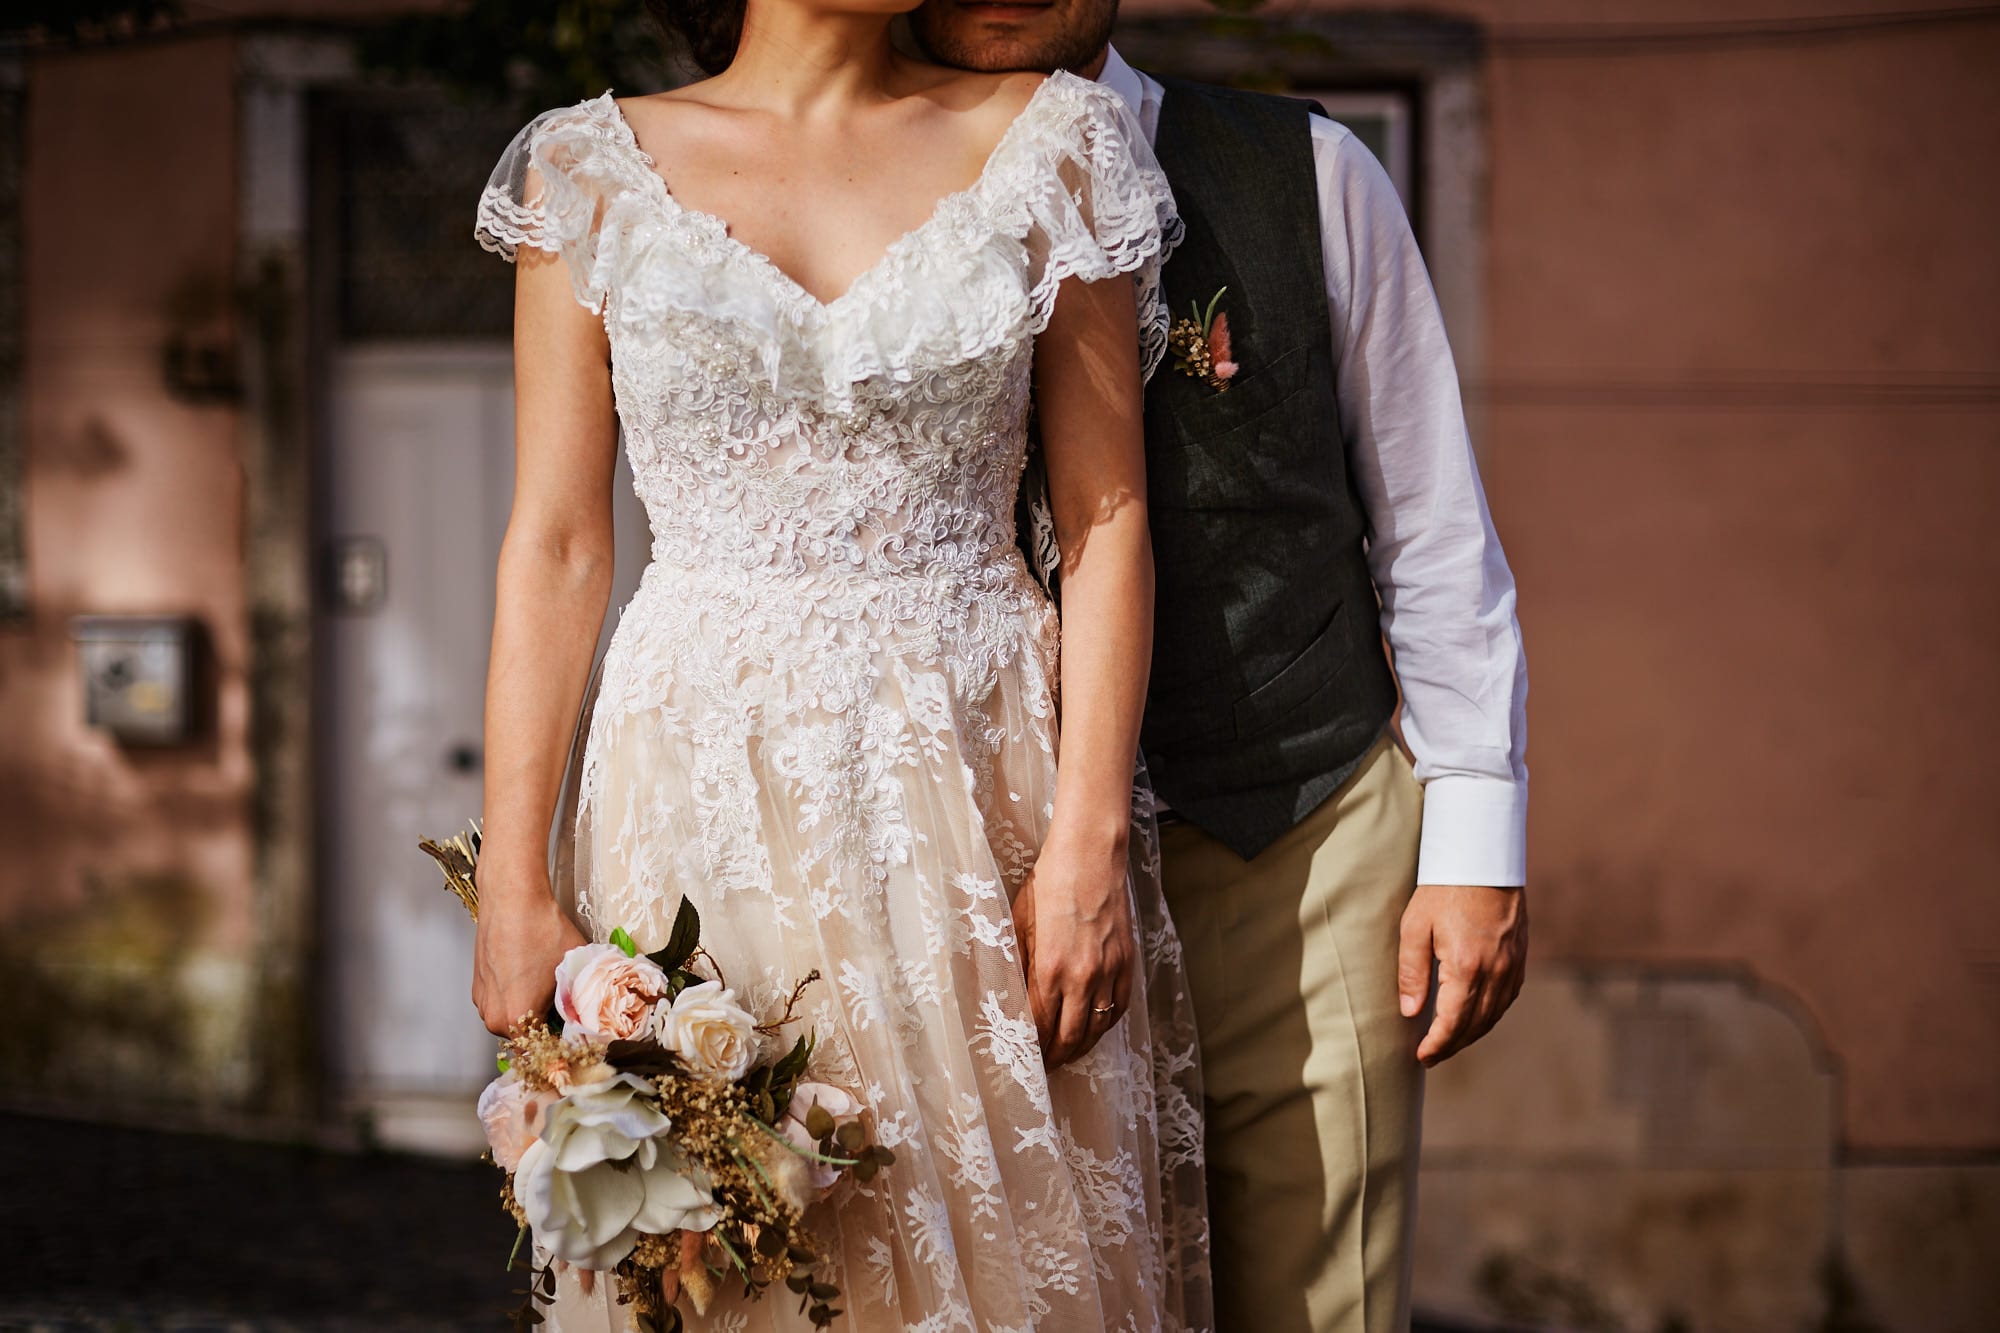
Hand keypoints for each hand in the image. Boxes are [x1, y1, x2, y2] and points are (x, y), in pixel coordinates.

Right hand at [472, 868, 587, 1034]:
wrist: (511, 897)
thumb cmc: (543, 930)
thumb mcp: (575, 969)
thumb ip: (583, 1002)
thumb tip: (593, 1017)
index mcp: (517, 1019)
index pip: (544, 1050)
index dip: (564, 1044)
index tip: (577, 1037)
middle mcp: (493, 1017)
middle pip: (528, 1037)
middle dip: (548, 1028)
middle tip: (570, 1010)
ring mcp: (482, 1001)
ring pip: (514, 1020)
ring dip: (531, 1012)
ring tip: (550, 989)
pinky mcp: (478, 986)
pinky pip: (502, 1002)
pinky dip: (517, 997)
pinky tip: (531, 976)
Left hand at [1013, 835, 1137, 1066]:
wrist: (1091, 856)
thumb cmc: (1050, 884)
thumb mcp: (1020, 924)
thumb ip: (1017, 964)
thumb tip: (1010, 996)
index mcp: (1049, 969)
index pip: (1040, 1025)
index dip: (1032, 1047)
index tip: (1026, 1059)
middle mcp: (1082, 977)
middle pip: (1070, 1035)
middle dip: (1056, 1057)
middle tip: (1046, 1068)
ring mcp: (1109, 971)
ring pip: (1098, 1027)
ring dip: (1082, 1047)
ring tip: (1069, 1056)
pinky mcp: (1127, 961)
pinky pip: (1119, 1007)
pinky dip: (1107, 1024)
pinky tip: (1097, 1029)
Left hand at [1398, 883, 1528, 1066]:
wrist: (1483, 860)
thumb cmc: (1443, 890)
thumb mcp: (1415, 927)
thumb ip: (1412, 972)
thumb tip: (1411, 1013)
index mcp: (1466, 966)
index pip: (1452, 1022)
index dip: (1437, 1045)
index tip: (1422, 1057)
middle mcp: (1495, 972)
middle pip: (1475, 1025)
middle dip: (1452, 1045)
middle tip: (1431, 1056)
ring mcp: (1512, 967)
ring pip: (1494, 1015)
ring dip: (1472, 1034)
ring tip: (1449, 1043)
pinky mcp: (1520, 959)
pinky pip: (1507, 999)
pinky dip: (1490, 1016)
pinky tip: (1475, 1018)